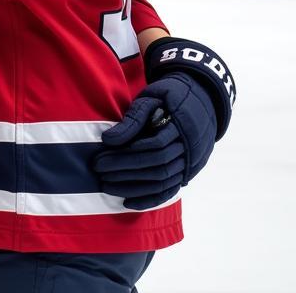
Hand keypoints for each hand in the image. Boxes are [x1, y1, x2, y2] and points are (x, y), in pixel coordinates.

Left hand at [93, 37, 234, 208]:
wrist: (202, 103)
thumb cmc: (169, 97)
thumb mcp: (151, 98)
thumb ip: (132, 119)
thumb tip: (107, 140)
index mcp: (181, 125)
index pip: (152, 146)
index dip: (125, 154)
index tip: (100, 158)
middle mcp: (189, 148)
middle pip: (156, 166)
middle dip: (125, 171)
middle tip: (98, 172)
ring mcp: (190, 163)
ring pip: (162, 182)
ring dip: (133, 187)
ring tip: (107, 186)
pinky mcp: (187, 173)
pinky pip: (169, 191)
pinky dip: (149, 199)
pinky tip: (128, 202)